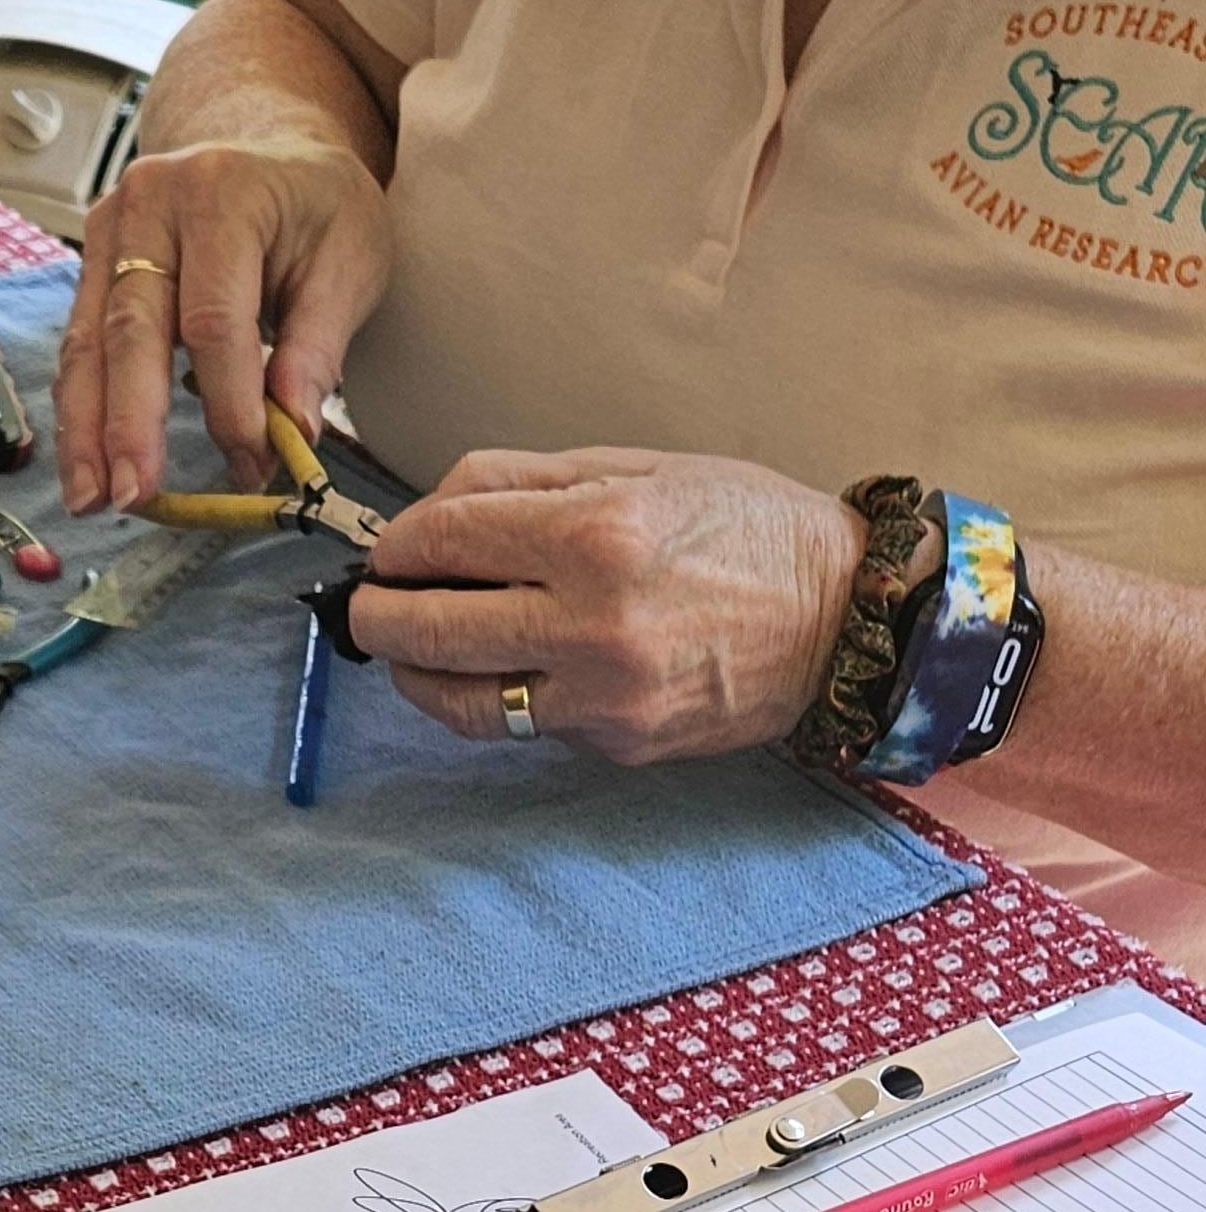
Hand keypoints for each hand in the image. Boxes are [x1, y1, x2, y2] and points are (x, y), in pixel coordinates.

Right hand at [53, 143, 390, 514]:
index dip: (229, 402)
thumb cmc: (318, 207)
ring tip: (90, 499)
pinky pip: (82, 343)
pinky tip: (85, 463)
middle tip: (134, 496)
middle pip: (133, 328)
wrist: (270, 146)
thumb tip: (295, 433)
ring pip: (90, 341)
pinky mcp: (93, 261)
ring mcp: (109, 228)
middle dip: (130, 422)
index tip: (251, 468)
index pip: (215, 318)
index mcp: (221, 193)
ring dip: (86, 429)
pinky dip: (82, 408)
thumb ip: (319, 346)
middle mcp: (149, 202)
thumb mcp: (350, 261)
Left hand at [346, 447, 868, 760]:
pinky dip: (498, 696)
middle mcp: (593, 622)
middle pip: (431, 631)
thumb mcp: (638, 468)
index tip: (391, 547)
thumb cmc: (745, 527)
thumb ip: (526, 483)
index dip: (398, 544)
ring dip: (417, 677)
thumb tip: (434, 512)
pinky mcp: (618, 744)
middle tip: (369, 607)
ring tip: (411, 653)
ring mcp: (604, 696)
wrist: (841, 619)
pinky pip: (528, 724)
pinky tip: (499, 669)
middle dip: (378, 617)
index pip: (446, 540)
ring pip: (462, 703)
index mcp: (596, 534)